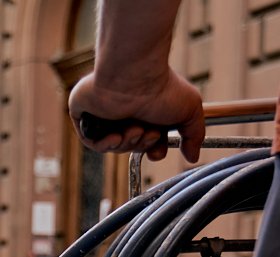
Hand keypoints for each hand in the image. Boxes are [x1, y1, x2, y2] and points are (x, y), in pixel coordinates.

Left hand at [69, 67, 203, 162]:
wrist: (134, 75)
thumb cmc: (162, 87)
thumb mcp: (190, 109)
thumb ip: (194, 134)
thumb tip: (193, 157)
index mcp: (147, 110)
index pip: (148, 142)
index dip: (153, 152)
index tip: (157, 152)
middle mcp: (126, 111)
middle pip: (132, 146)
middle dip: (141, 145)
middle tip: (147, 131)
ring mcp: (105, 113)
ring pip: (113, 145)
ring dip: (125, 143)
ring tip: (133, 127)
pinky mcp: (84, 113)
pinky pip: (91, 141)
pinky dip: (103, 144)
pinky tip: (114, 136)